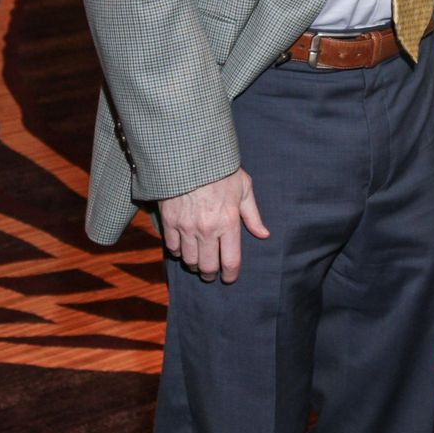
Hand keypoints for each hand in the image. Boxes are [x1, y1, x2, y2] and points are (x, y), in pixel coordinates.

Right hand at [159, 168, 267, 283]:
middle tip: (212, 273)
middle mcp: (208, 229)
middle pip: (208, 267)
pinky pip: (172, 248)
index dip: (231, 275)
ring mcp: (186, 227)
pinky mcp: (169, 222)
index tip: (230, 277)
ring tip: (198, 261)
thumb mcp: (244, 188)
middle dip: (211, 275)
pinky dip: (177, 251)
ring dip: (194, 264)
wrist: (189, 155)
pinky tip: (183, 247)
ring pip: (189, 260)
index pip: (231, 261)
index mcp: (229, 222)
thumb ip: (253, 215)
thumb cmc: (220, 170)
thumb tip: (263, 234)